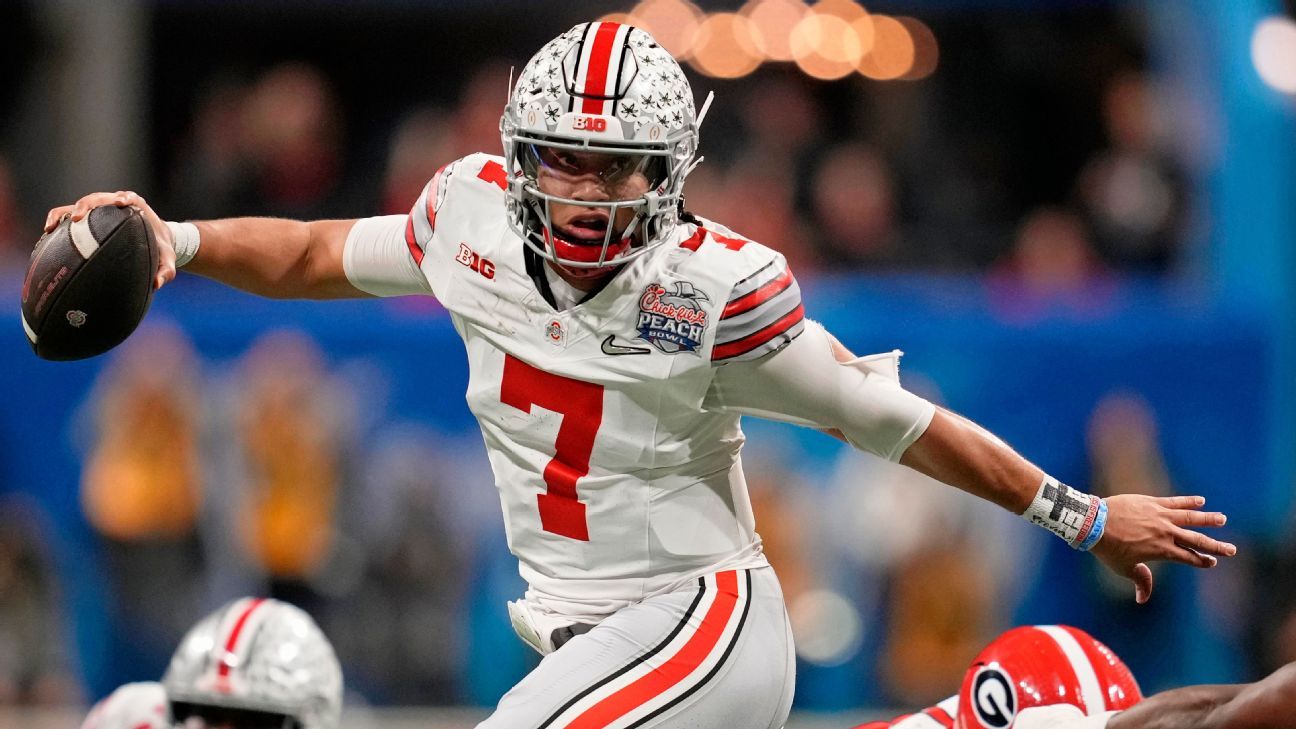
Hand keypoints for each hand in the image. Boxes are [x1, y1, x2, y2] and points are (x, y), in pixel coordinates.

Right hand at [44, 190, 175, 290]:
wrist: (156, 242)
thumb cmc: (161, 249)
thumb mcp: (167, 260)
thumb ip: (166, 271)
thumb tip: (157, 284)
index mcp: (136, 206)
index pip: (126, 197)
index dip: (120, 198)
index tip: (120, 202)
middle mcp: (115, 203)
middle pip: (97, 198)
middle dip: (86, 205)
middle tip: (76, 217)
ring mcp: (100, 209)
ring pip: (79, 204)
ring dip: (65, 212)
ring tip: (52, 226)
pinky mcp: (90, 217)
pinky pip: (70, 214)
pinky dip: (58, 219)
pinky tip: (47, 232)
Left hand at [1090, 494, 1235, 603]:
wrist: (1094, 524)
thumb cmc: (1108, 548)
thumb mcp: (1124, 569)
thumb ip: (1140, 581)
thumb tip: (1142, 599)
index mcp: (1162, 551)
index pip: (1188, 558)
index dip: (1201, 561)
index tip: (1212, 563)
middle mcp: (1166, 533)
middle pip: (1196, 540)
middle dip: (1215, 546)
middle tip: (1231, 549)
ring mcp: (1160, 516)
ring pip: (1190, 517)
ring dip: (1208, 519)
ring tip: (1222, 519)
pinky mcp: (1152, 502)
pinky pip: (1174, 501)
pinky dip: (1188, 501)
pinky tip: (1201, 500)